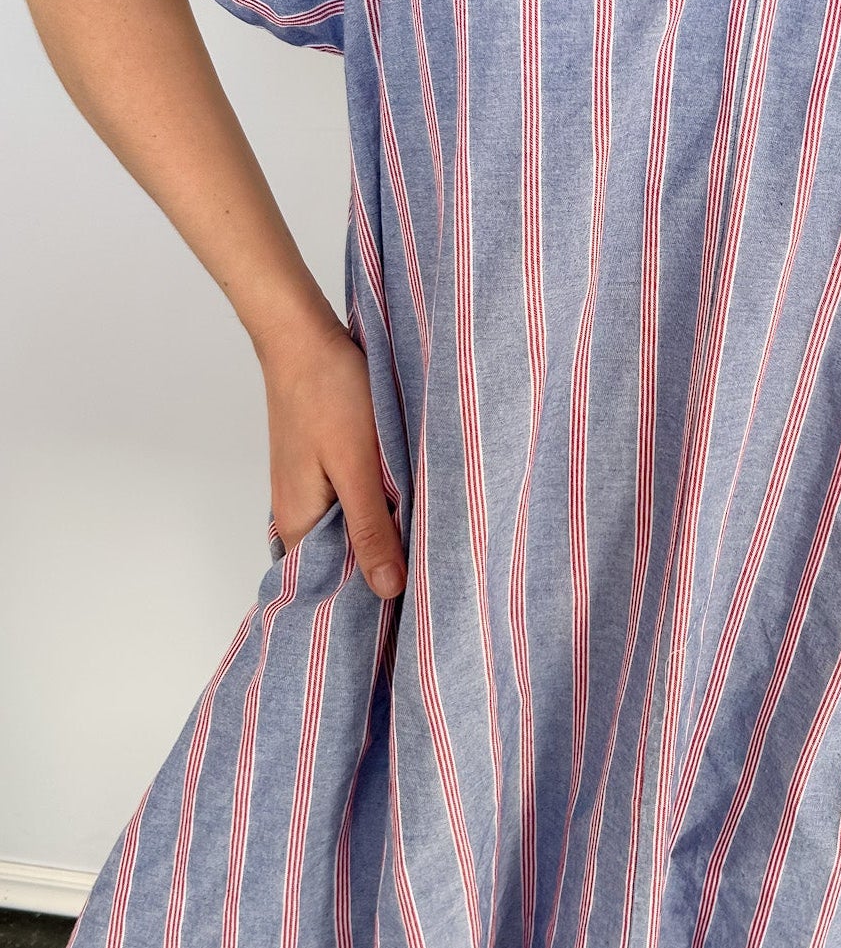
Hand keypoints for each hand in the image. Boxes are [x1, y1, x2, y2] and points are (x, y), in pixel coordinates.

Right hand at [260, 314, 406, 599]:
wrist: (304, 337)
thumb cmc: (328, 395)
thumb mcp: (357, 468)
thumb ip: (372, 529)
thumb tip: (388, 591)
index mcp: (297, 526)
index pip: (334, 587)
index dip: (374, 601)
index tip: (416, 610)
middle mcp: (296, 517)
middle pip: (344, 562)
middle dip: (386, 568)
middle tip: (436, 578)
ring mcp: (309, 492)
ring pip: (352, 530)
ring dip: (386, 534)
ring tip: (430, 543)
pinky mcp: (323, 470)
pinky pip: (353, 504)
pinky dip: (379, 507)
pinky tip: (408, 503)